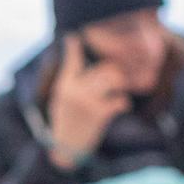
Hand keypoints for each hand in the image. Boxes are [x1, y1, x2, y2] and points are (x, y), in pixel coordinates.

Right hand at [47, 35, 130, 169]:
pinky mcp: (99, 114)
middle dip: (114, 71)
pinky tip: (120, 106)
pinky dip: (122, 103)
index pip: (71, 62)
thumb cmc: (65, 121)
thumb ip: (69, 83)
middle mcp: (74, 91)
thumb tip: (75, 64)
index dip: (73, 47)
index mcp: (64, 86)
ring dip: (120, 85)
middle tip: (117, 77)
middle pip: (102, 69)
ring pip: (112, 81)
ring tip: (119, 89)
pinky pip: (119, 100)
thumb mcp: (60, 100)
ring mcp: (86, 102)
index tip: (74, 36)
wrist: (65, 148)